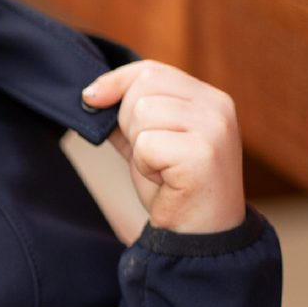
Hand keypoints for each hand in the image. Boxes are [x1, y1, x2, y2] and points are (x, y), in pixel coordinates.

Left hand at [81, 61, 244, 234]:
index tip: (91, 99)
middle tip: (150, 155)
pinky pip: (146, 144)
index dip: (116, 82)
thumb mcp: (148, 144)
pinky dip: (145, 166)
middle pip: (143, 87)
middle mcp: (216, 107)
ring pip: (142, 113)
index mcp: (208, 99)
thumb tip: (93, 95)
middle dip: (128, 122)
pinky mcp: (202, 153)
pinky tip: (165, 180)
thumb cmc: (175, 190)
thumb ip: (129, 118)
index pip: (151, 70)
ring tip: (161, 169)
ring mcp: (213, 128)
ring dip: (139, 148)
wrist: (200, 236)